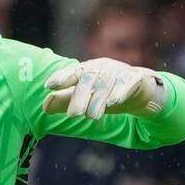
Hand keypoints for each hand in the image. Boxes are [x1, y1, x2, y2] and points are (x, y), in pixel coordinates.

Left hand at [43, 57, 165, 119]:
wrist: (140, 91)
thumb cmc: (106, 93)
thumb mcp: (84, 98)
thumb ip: (64, 101)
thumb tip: (44, 107)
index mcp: (88, 70)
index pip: (72, 73)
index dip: (61, 78)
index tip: (49, 85)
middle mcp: (102, 68)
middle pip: (88, 79)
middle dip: (80, 97)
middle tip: (73, 115)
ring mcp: (120, 71)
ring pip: (107, 84)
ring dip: (99, 100)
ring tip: (93, 117)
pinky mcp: (136, 78)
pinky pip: (129, 82)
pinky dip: (121, 91)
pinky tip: (114, 101)